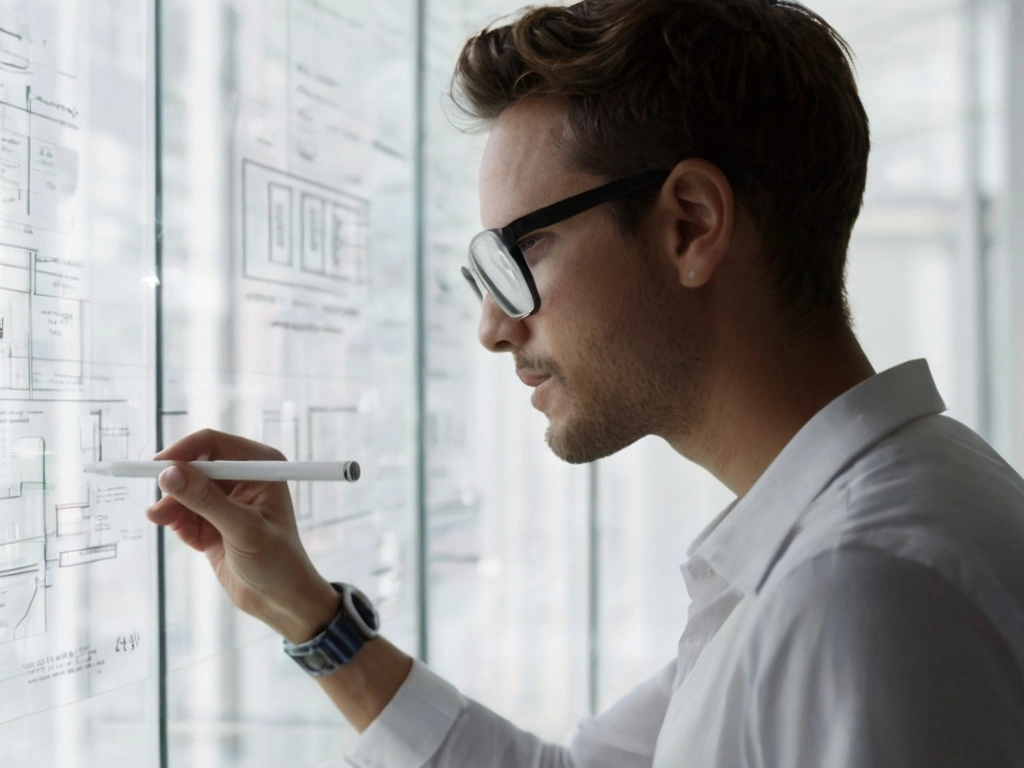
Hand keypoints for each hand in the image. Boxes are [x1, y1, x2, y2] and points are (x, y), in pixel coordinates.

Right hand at [146, 429, 340, 642]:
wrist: (280, 600)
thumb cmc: (277, 561)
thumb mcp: (242, 528)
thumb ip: (205, 500)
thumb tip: (170, 473)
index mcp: (260, 465)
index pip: (212, 443)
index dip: (182, 452)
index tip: (158, 469)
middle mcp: (243, 476)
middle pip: (193, 466)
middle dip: (175, 487)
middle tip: (161, 511)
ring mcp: (227, 499)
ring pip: (184, 491)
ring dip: (172, 508)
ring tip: (164, 523)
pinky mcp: (213, 520)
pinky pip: (184, 513)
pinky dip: (180, 524)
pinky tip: (193, 542)